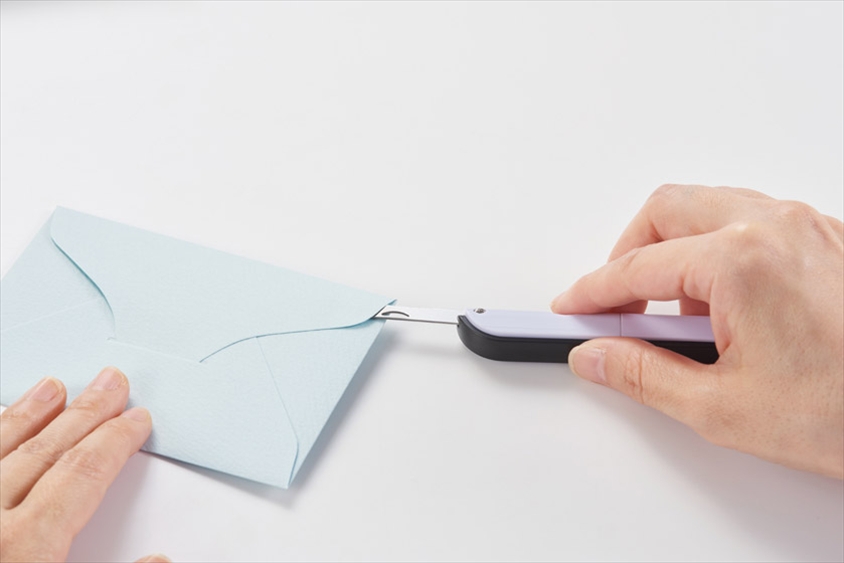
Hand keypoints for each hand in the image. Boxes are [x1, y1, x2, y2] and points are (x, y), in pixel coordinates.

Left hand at [0, 367, 168, 561]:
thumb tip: (160, 560)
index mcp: (25, 547)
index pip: (82, 475)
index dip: (115, 442)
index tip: (134, 421)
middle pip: (45, 452)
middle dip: (85, 413)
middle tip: (109, 385)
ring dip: (28, 416)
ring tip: (50, 388)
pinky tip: (0, 425)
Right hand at [551, 185, 843, 478]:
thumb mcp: (723, 407)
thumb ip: (641, 374)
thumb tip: (598, 355)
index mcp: (741, 260)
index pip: (635, 266)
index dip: (593, 292)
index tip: (572, 310)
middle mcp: (773, 227)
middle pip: (666, 210)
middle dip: (627, 254)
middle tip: (616, 305)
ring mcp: (806, 227)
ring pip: (709, 208)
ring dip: (675, 252)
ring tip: (676, 317)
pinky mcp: (827, 238)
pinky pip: (750, 221)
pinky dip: (718, 252)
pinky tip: (725, 307)